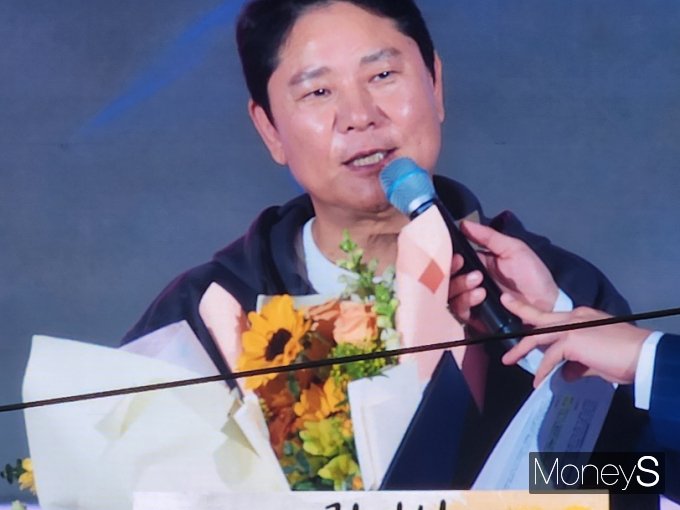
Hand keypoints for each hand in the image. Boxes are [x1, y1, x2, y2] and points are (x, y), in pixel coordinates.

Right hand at [447, 221, 558, 323]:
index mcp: (478, 263)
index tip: (456, 254)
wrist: (546, 304)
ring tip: (479, 284)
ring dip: (461, 286)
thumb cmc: (531, 274)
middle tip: (472, 272)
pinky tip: (480, 296)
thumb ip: (488, 236)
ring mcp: (471, 299)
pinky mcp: (474, 316)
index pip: (454, 258)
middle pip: (448, 276)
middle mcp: (470, 280)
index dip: (449, 256)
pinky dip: (466, 302)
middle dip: (454, 272)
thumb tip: (463, 223)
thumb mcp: (513, 249)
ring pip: (450, 293)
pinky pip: (459, 311)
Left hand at [500, 294, 649, 386]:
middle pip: (541, 317)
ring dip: (522, 349)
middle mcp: (575, 317)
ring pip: (539, 335)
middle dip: (521, 311)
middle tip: (505, 302)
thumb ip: (577, 365)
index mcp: (582, 317)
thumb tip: (564, 375)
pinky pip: (550, 357)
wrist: (643, 356)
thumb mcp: (596, 360)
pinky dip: (543, 370)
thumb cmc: (625, 357)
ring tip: (509, 360)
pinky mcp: (572, 341)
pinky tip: (538, 381)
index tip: (523, 317)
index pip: (554, 317)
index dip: (537, 319)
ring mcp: (572, 327)